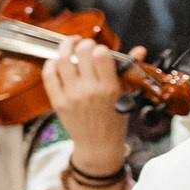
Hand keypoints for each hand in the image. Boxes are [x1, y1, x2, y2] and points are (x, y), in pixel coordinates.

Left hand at [44, 35, 133, 175]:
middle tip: (86, 45)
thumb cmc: (115, 120)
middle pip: (81, 53)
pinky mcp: (58, 101)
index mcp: (110, 88)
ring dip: (65, 47)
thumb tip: (139, 50)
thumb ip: (130, 70)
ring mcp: (71, 96)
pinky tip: (57, 61)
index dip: (101, 48)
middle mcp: (90, 90)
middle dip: (84, 43)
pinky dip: (51, 63)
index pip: (101, 55)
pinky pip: (49, 75)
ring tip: (70, 45)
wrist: (98, 145)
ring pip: (62, 60)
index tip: (101, 51)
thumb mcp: (127, 96)